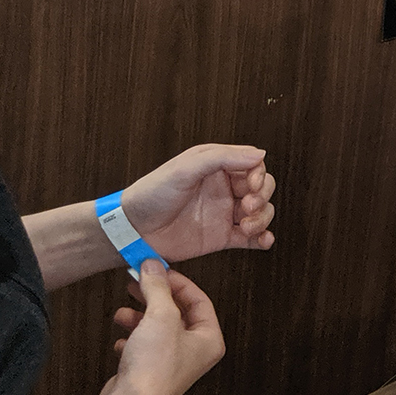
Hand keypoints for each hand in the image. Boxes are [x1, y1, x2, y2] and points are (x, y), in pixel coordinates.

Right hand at [99, 262, 224, 394]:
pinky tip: (121, 340)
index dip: (177, 282)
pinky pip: (143, 347)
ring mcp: (172, 363)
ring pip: (157, 328)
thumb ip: (157, 287)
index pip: (199, 300)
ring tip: (122, 313)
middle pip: (177, 313)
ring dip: (139, 317)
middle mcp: (194, 353)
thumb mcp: (160, 315)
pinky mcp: (150, 372)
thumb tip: (153, 266)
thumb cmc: (153, 368)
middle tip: (138, 282)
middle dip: (155, 297)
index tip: (158, 270)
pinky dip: (132, 339)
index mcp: (209, 340)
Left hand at [123, 145, 276, 262]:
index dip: (259, 175)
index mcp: (216, 168)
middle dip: (263, 197)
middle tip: (248, 206)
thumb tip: (259, 154)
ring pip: (261, 213)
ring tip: (248, 226)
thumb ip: (222, 158)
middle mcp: (224, 190)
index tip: (252, 186)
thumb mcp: (185, 168)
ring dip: (263, 219)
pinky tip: (263, 240)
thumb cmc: (151, 194)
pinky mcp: (222, 237)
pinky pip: (251, 238)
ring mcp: (224, 214)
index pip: (253, 166)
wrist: (132, 230)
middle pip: (262, 189)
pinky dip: (263, 239)